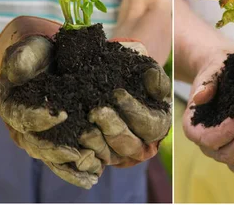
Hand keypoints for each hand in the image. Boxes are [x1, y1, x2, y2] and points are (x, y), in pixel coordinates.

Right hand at [0, 30, 102, 188]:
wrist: (45, 58)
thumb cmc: (36, 53)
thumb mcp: (27, 51)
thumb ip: (21, 59)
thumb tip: (20, 68)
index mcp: (12, 106)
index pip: (24, 117)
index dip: (40, 117)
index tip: (61, 114)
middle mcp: (24, 127)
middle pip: (39, 145)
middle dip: (59, 150)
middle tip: (80, 153)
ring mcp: (41, 136)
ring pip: (53, 157)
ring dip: (72, 166)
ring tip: (92, 170)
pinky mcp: (58, 140)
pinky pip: (65, 160)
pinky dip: (78, 170)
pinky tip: (95, 175)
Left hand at [86, 48, 171, 167]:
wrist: (114, 85)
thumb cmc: (134, 79)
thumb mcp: (147, 74)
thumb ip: (154, 78)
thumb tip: (152, 76)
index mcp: (158, 127)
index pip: (150, 126)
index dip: (135, 111)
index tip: (117, 94)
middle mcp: (142, 146)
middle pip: (129, 145)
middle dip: (113, 128)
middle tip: (96, 112)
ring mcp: (119, 156)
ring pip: (109, 155)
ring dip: (96, 142)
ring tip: (84, 128)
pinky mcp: (99, 159)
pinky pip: (91, 160)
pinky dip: (83, 152)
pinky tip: (75, 138)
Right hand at [182, 47, 233, 169]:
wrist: (227, 72)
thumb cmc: (218, 71)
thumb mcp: (211, 72)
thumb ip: (206, 84)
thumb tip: (200, 97)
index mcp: (194, 128)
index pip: (207, 139)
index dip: (224, 132)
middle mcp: (207, 144)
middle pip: (225, 155)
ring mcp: (224, 150)